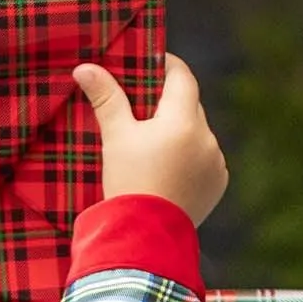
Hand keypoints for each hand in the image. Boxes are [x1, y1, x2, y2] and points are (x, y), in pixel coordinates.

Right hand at [73, 55, 227, 225]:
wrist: (145, 237)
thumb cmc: (128, 183)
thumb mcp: (115, 137)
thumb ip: (106, 98)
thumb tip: (85, 68)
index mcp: (184, 120)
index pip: (182, 76)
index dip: (166, 66)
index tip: (150, 64)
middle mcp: (206, 138)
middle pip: (190, 104)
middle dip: (170, 102)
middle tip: (146, 105)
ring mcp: (215, 163)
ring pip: (199, 133)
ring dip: (182, 132)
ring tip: (157, 142)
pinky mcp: (218, 184)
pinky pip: (206, 159)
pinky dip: (192, 157)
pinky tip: (172, 167)